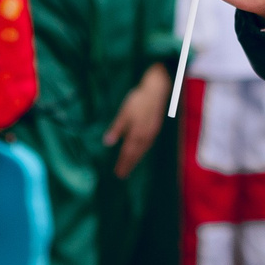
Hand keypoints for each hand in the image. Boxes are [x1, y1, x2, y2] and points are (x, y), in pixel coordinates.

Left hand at [103, 64, 171, 178]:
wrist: (157, 89)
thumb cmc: (138, 99)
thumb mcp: (124, 113)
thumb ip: (117, 128)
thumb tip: (108, 142)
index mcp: (136, 132)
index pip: (127, 151)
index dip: (122, 162)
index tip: (118, 172)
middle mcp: (145, 135)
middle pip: (136, 153)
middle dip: (129, 164)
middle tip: (122, 175)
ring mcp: (152, 132)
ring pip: (143, 150)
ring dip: (136, 159)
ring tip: (130, 166)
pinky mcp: (155, 127)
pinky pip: (148, 144)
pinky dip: (143, 151)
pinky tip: (141, 151)